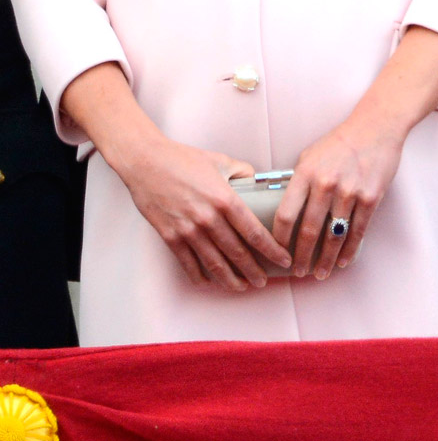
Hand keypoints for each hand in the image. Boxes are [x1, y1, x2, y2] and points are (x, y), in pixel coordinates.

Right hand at [115, 135, 291, 289]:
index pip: (254, 232)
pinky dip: (201, 277)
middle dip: (254, 271)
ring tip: (242, 287)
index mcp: (225, 199)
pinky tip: (210, 281)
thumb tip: (256, 180)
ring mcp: (188, 230)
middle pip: (237, 253)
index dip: (271, 250)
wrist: (146, 162)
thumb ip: (242, 171)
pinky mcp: (170, 237)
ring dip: (231, 280)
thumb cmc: (183, 159)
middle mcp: (209, 218)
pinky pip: (188, 265)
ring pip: (215, 264)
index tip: (282, 260)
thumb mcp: (220, 160)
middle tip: (264, 281)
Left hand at [273, 118, 403, 278]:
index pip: (285, 214)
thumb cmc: (340, 142)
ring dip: (326, 260)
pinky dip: (349, 251)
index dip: (278, 240)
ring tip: (320, 273)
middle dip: (301, 257)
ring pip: (333, 236)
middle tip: (298, 272)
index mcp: (305, 173)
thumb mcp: (310, 155)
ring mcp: (350, 191)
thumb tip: (285, 209)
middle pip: (308, 231)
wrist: (376, 127)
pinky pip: (357, 232)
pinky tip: (342, 261)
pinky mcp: (371, 197)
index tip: (277, 254)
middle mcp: (326, 183)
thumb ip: (298, 181)